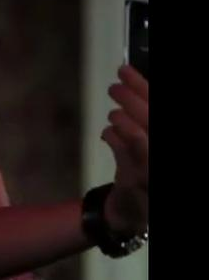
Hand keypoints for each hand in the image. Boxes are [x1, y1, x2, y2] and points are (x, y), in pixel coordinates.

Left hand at [101, 65, 148, 234]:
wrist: (142, 209)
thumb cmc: (148, 167)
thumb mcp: (147, 140)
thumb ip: (145, 116)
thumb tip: (131, 87)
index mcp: (170, 141)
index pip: (157, 105)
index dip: (142, 85)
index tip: (126, 70)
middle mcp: (160, 151)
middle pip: (151, 117)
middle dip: (130, 97)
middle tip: (113, 86)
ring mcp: (154, 169)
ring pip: (139, 136)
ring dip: (121, 119)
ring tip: (113, 115)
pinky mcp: (136, 180)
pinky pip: (121, 151)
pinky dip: (111, 136)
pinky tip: (108, 132)